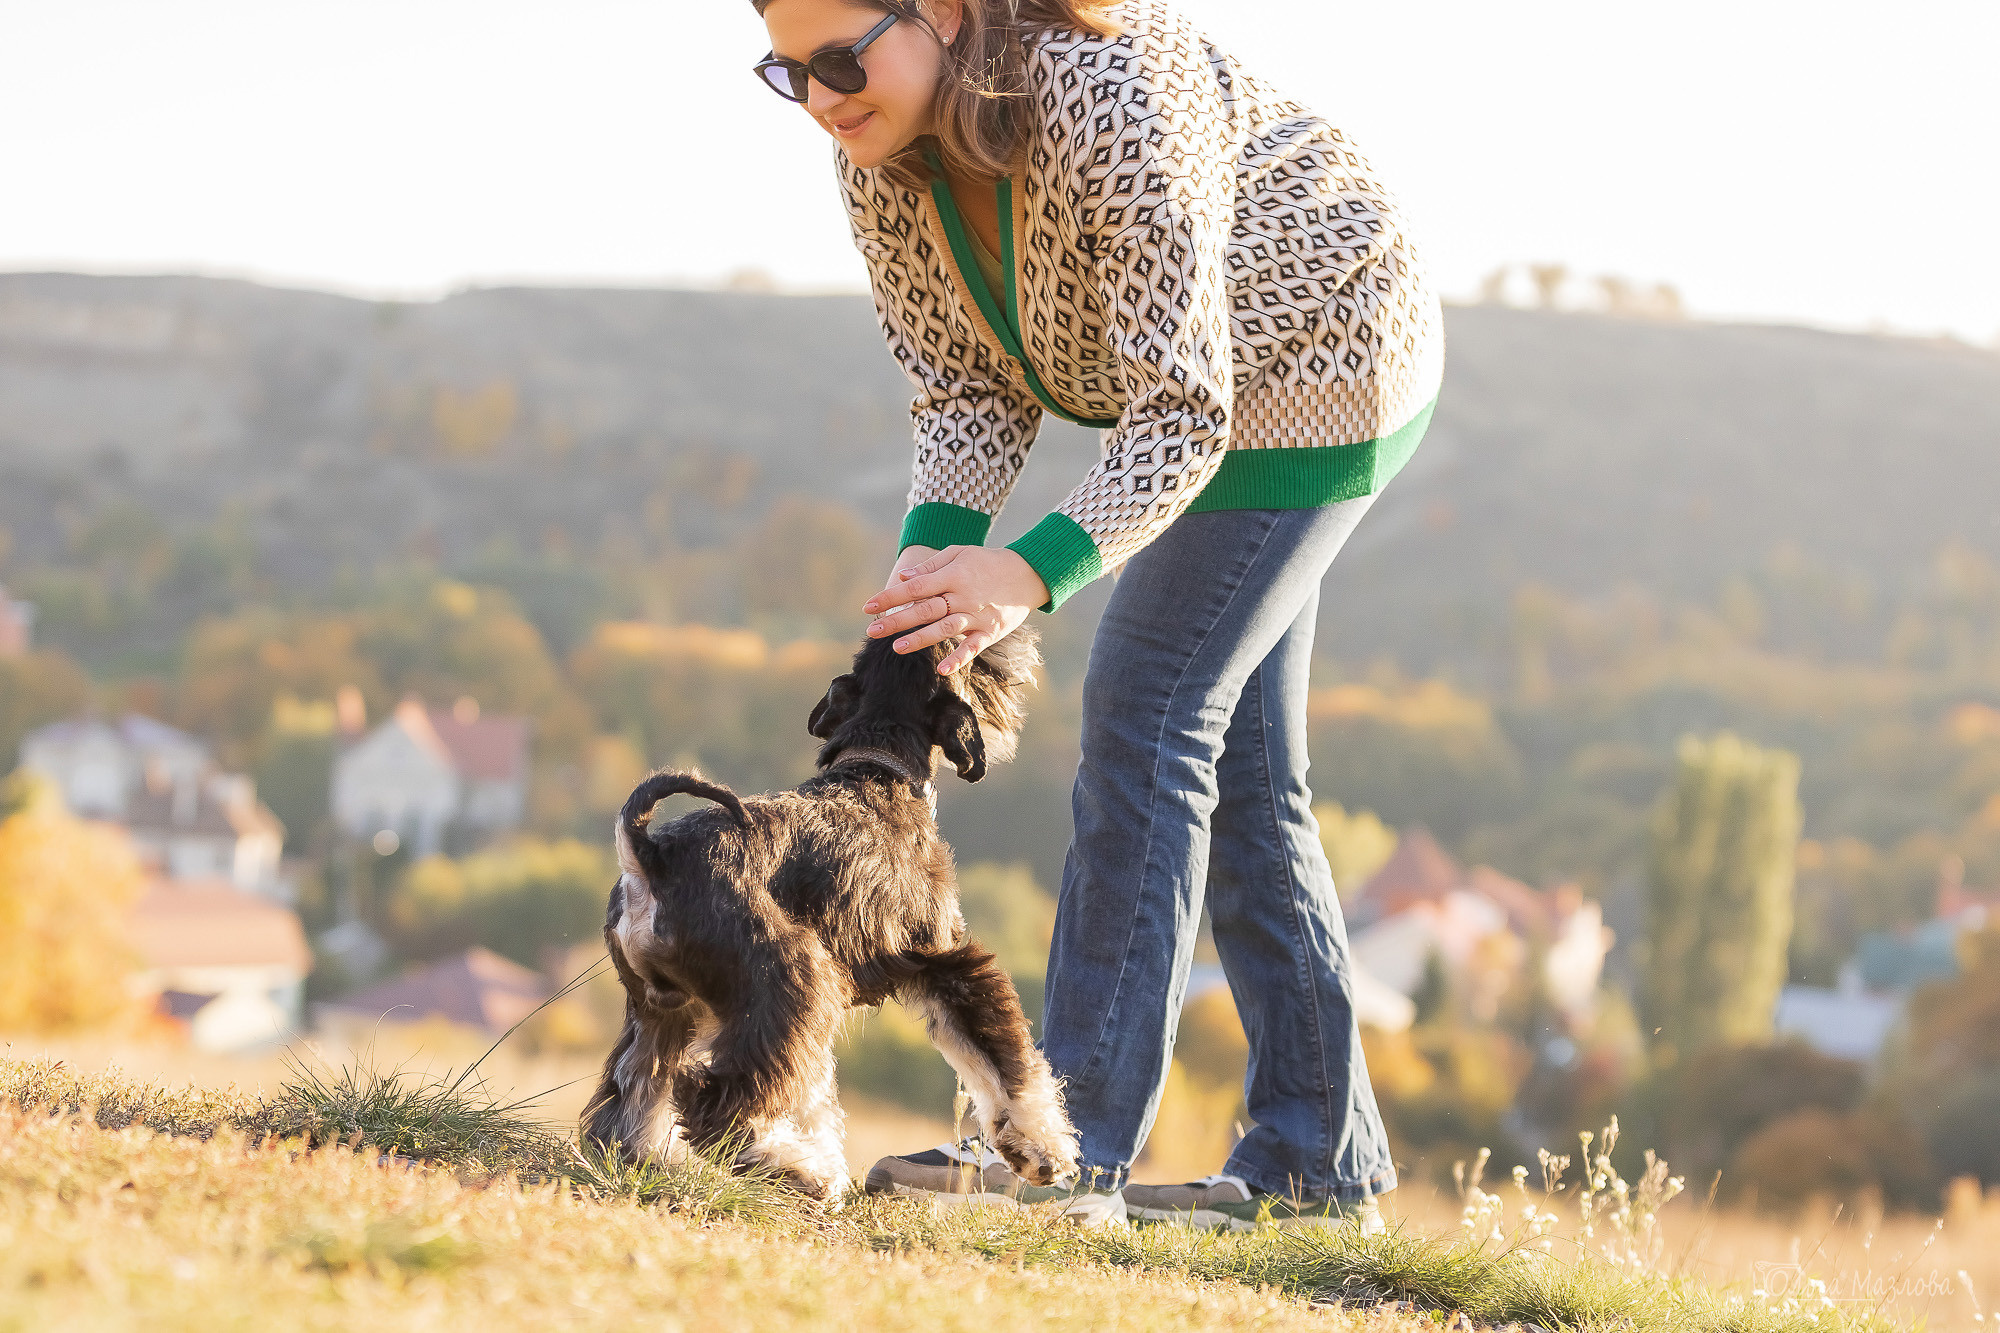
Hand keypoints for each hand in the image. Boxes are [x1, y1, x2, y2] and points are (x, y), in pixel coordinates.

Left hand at [863, 545, 1048, 673]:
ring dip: (921, 639)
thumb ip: (930, 567)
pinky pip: (972, 648)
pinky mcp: (990, 632)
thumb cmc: (986, 562)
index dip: (890, 597)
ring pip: (945, 629)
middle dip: (897, 620)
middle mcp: (963, 596)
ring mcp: (977, 616)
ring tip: (897, 648)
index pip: (915, 587)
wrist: (1027, 573)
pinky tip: (941, 669)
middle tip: (872, 630)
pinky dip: (958, 659)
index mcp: (953, 575)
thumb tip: (903, 578)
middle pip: (925, 609)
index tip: (868, 607)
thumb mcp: (959, 554)